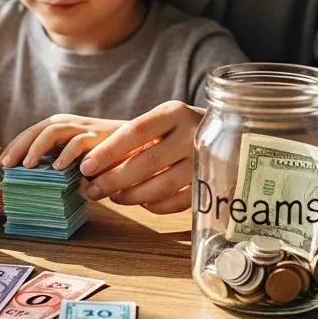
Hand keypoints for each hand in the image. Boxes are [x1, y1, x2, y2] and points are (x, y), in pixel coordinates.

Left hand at [0, 114, 125, 170]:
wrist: (136, 145)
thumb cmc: (102, 155)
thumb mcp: (74, 159)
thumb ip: (57, 164)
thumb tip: (32, 181)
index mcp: (59, 127)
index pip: (30, 133)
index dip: (14, 147)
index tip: (0, 164)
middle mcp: (68, 123)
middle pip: (37, 130)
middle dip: (19, 146)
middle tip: (6, 165)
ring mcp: (83, 128)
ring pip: (53, 131)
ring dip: (38, 148)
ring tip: (27, 165)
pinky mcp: (98, 136)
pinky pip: (78, 142)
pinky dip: (67, 154)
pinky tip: (58, 167)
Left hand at [77, 101, 203, 214]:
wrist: (232, 135)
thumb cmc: (181, 129)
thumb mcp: (161, 122)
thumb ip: (132, 139)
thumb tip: (91, 166)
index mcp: (174, 113)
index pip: (135, 131)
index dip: (108, 151)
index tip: (85, 166)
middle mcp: (192, 134)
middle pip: (147, 162)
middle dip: (113, 179)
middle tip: (91, 190)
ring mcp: (206, 161)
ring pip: (162, 185)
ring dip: (131, 196)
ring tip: (113, 197)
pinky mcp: (214, 184)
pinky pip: (179, 202)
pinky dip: (156, 206)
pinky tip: (143, 203)